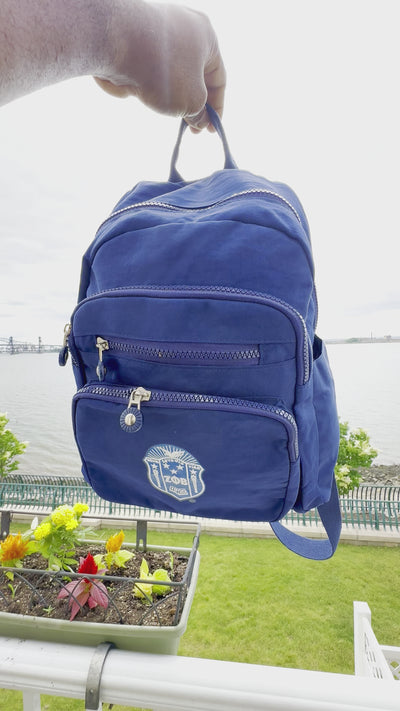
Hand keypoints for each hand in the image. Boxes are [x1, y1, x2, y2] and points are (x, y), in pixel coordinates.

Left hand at [94, 1, 225, 129]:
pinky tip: (134, 89)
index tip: (208, 131)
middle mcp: (184, 28)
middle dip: (191, 103)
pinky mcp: (133, 41)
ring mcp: (157, 32)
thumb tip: (200, 121)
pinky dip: (143, 84)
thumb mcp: (192, 101)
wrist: (116, 44)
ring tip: (158, 104)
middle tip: (188, 127)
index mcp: (206, 37)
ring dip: (166, 94)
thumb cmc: (164, 71)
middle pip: (193, 75)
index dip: (216, 109)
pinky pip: (144, 70)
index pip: (218, 78)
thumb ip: (200, 113)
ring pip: (168, 74)